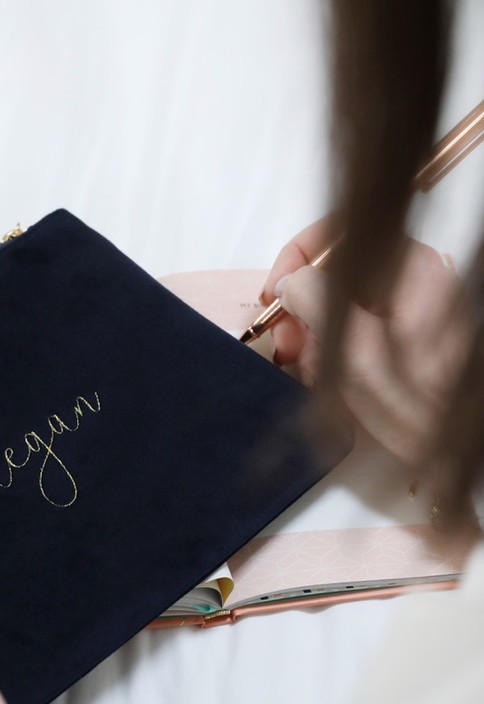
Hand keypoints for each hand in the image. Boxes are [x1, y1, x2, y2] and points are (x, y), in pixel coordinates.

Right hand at [262, 218, 469, 468]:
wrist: (454, 451)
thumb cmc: (415, 406)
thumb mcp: (353, 353)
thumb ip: (314, 304)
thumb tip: (290, 281)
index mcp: (410, 269)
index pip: (341, 230)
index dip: (297, 256)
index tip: (271, 295)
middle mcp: (415, 280)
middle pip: (341, 266)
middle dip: (301, 302)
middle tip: (282, 343)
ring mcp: (414, 310)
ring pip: (344, 300)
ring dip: (312, 330)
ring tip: (301, 368)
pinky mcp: (409, 338)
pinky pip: (358, 326)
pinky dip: (333, 346)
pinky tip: (324, 377)